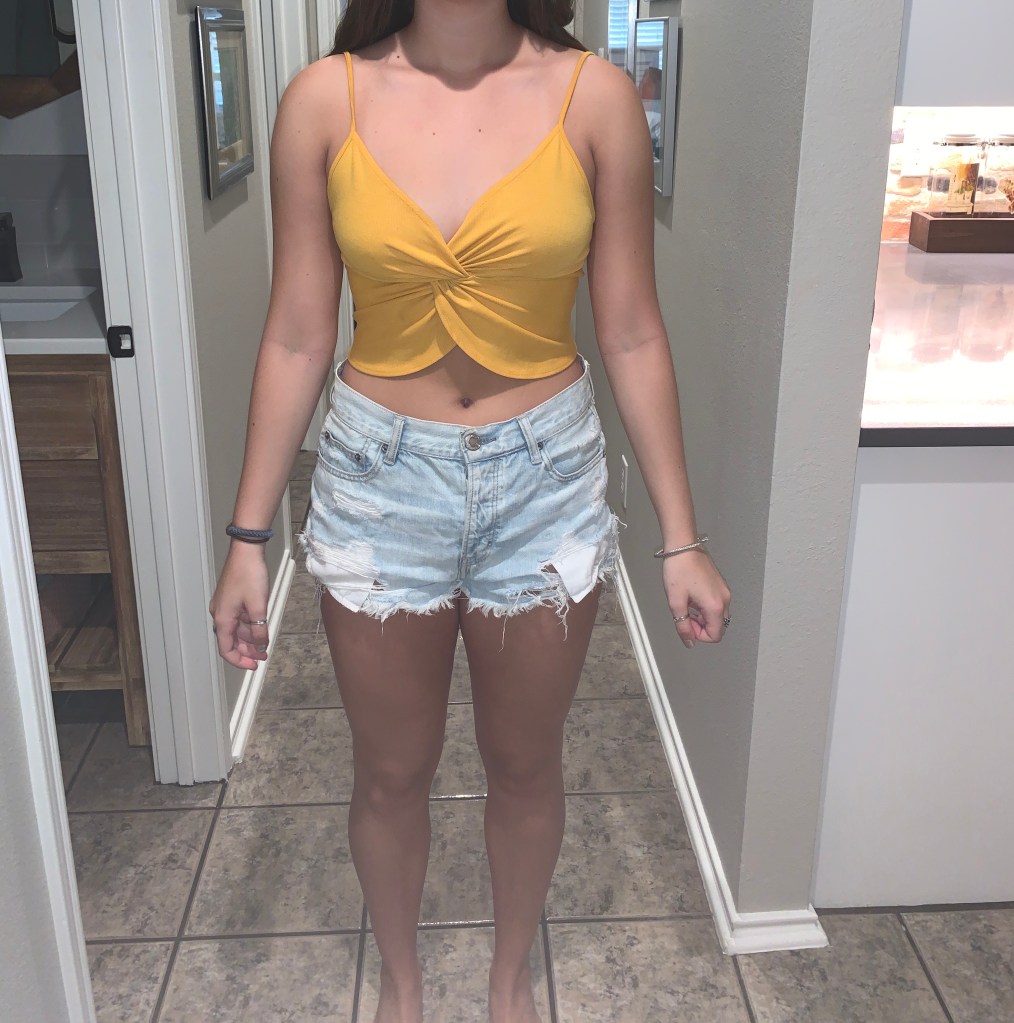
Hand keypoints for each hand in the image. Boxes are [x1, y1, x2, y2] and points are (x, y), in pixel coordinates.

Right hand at [209, 542, 270, 669]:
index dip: (240, 661)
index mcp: (223, 618)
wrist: (246, 551)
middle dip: (247, 651)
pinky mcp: (232, 599)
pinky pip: (239, 619)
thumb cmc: (249, 575)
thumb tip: (261, 645)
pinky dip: (249, 627)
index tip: (254, 666)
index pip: (226, 649)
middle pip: (231, 641)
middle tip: (263, 656)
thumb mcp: (258, 606)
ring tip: (265, 644)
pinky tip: (261, 629)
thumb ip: (259, 629)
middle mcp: (221, 614)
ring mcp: (225, 606)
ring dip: (249, 639)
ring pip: (236, 630)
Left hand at [661, 549, 731, 647]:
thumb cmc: (678, 571)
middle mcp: (725, 600)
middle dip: (701, 627)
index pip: (715, 636)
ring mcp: (725, 591)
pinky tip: (692, 596)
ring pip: (717, 616)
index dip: (698, 635)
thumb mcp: (676, 602)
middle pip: (718, 627)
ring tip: (687, 603)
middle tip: (684, 613)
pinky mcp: (721, 585)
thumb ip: (682, 625)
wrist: (683, 546)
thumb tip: (689, 642)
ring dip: (703, 617)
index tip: (685, 622)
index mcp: (715, 606)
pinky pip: (717, 604)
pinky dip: (706, 607)